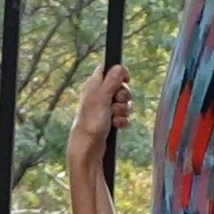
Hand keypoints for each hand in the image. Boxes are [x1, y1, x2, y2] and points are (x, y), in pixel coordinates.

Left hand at [68, 62, 129, 176]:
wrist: (88, 147)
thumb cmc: (91, 121)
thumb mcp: (102, 98)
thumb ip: (111, 81)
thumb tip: (119, 66)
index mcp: (94, 85)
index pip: (107, 69)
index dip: (118, 72)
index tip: (126, 79)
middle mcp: (99, 95)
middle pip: (121, 86)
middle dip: (125, 95)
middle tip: (117, 101)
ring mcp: (105, 108)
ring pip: (124, 103)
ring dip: (124, 110)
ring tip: (114, 116)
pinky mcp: (110, 121)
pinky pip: (123, 116)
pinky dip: (122, 120)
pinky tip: (116, 125)